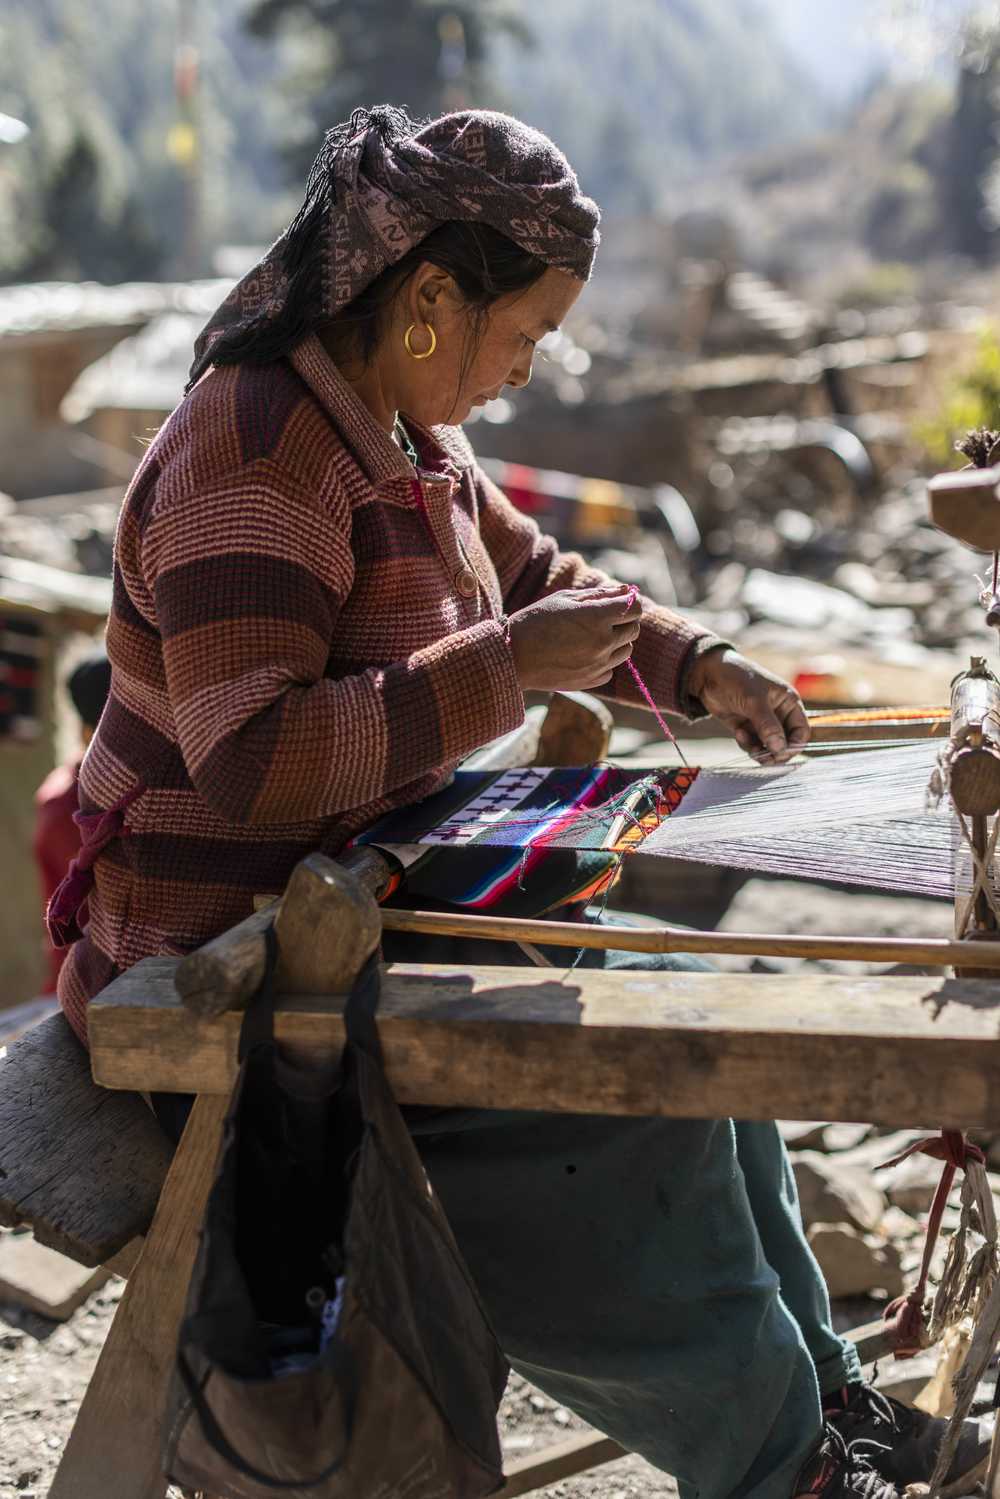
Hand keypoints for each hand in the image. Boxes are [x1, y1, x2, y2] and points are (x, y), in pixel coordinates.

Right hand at [507, 585, 641, 690]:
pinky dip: (604, 661)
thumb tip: (627, 591)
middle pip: (634, 629)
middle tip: (602, 618)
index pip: (635, 608)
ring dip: (616, 641)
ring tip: (590, 636)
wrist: (513, 657)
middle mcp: (603, 642)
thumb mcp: (565, 599)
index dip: (630, 603)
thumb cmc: (536, 621)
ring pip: (626, 650)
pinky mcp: (592, 681)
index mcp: (597, 618)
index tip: (619, 602)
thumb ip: (599, 595)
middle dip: (624, 621)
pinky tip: (583, 654)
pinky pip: (611, 668)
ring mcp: (599, 664)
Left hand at [687, 648, 808, 764]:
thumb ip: (768, 726)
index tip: (781, 754)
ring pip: (769, 747)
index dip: (794, 745)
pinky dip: (747, 744)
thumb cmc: (736, 679)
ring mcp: (762, 722)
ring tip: (746, 742)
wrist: (708, 675)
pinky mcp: (747, 728)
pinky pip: (753, 744)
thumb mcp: (754, 701)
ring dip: (759, 750)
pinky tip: (738, 733)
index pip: (801, 731)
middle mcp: (779, 714)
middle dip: (776, 752)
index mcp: (788, 703)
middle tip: (764, 757)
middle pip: (786, 743)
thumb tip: (780, 749)